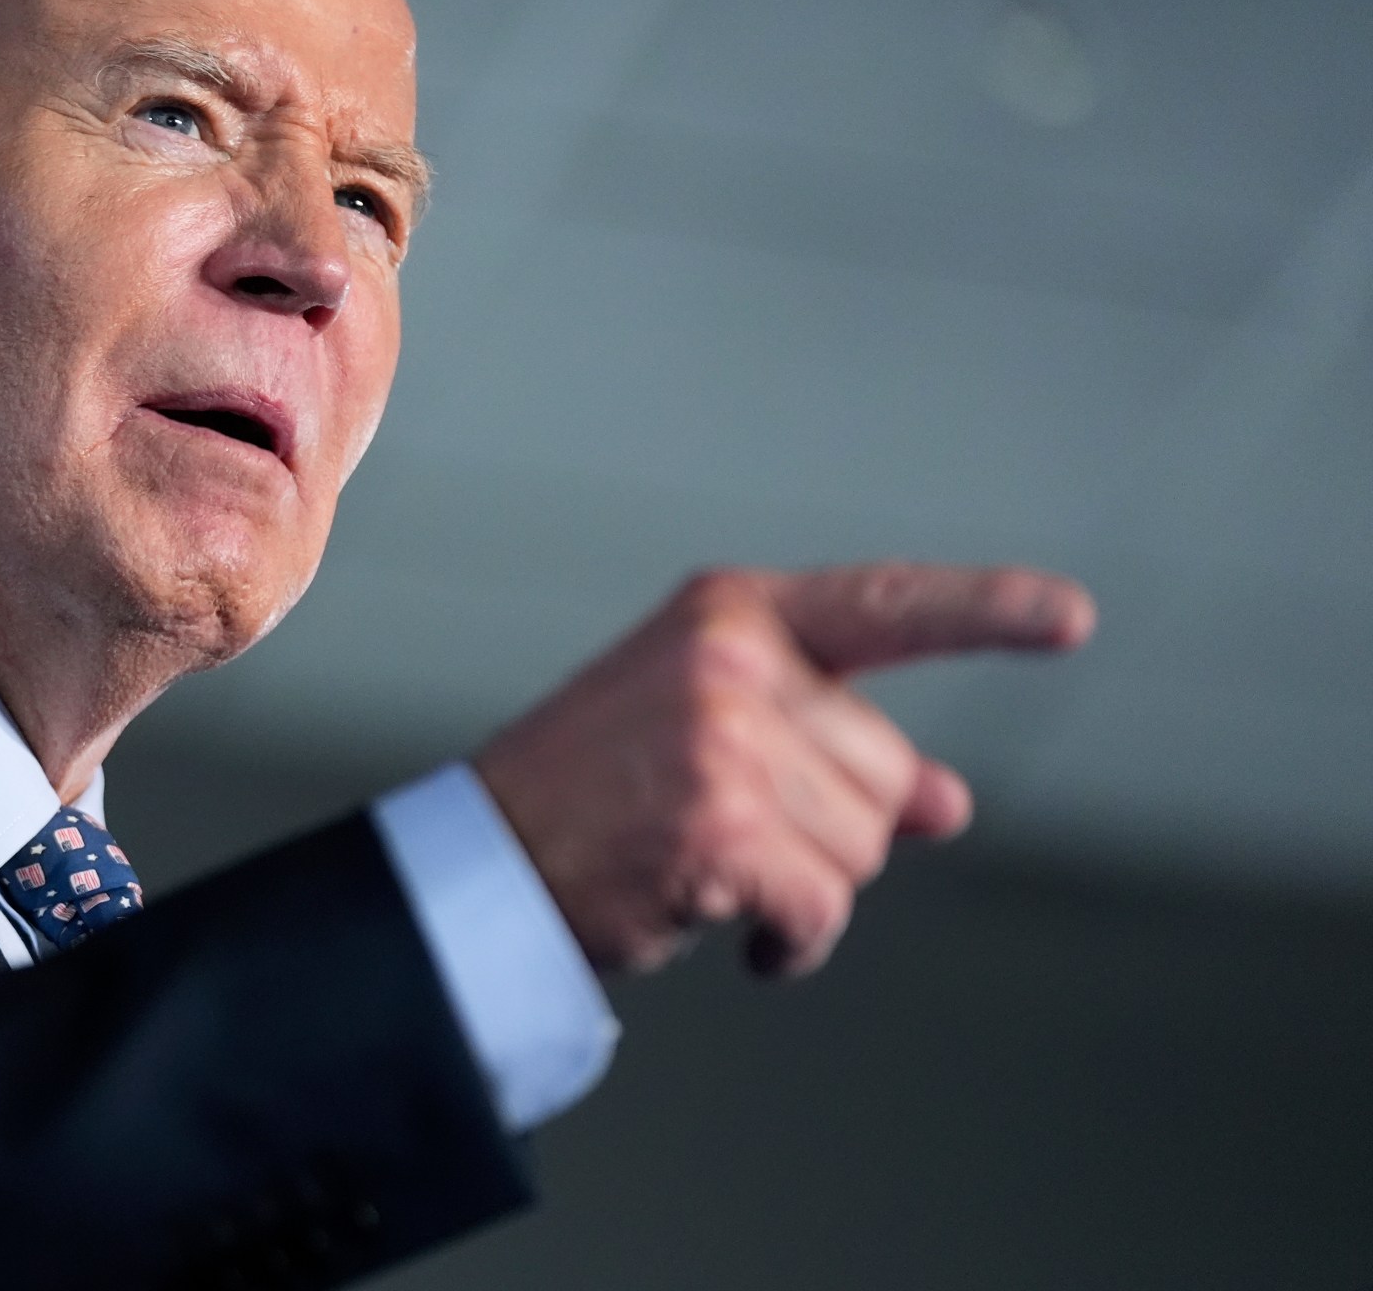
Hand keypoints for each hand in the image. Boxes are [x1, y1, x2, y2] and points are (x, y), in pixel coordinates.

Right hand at [472, 564, 1094, 977]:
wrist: (479, 867)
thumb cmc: (585, 800)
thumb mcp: (704, 737)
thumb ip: (828, 751)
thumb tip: (948, 803)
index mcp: (727, 614)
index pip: (884, 606)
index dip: (986, 611)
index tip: (1069, 618)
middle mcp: (731, 660)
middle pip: (885, 770)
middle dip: (833, 827)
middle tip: (727, 833)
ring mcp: (727, 739)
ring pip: (863, 846)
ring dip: (803, 887)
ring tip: (708, 872)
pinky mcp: (724, 826)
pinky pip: (823, 908)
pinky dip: (790, 942)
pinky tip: (731, 928)